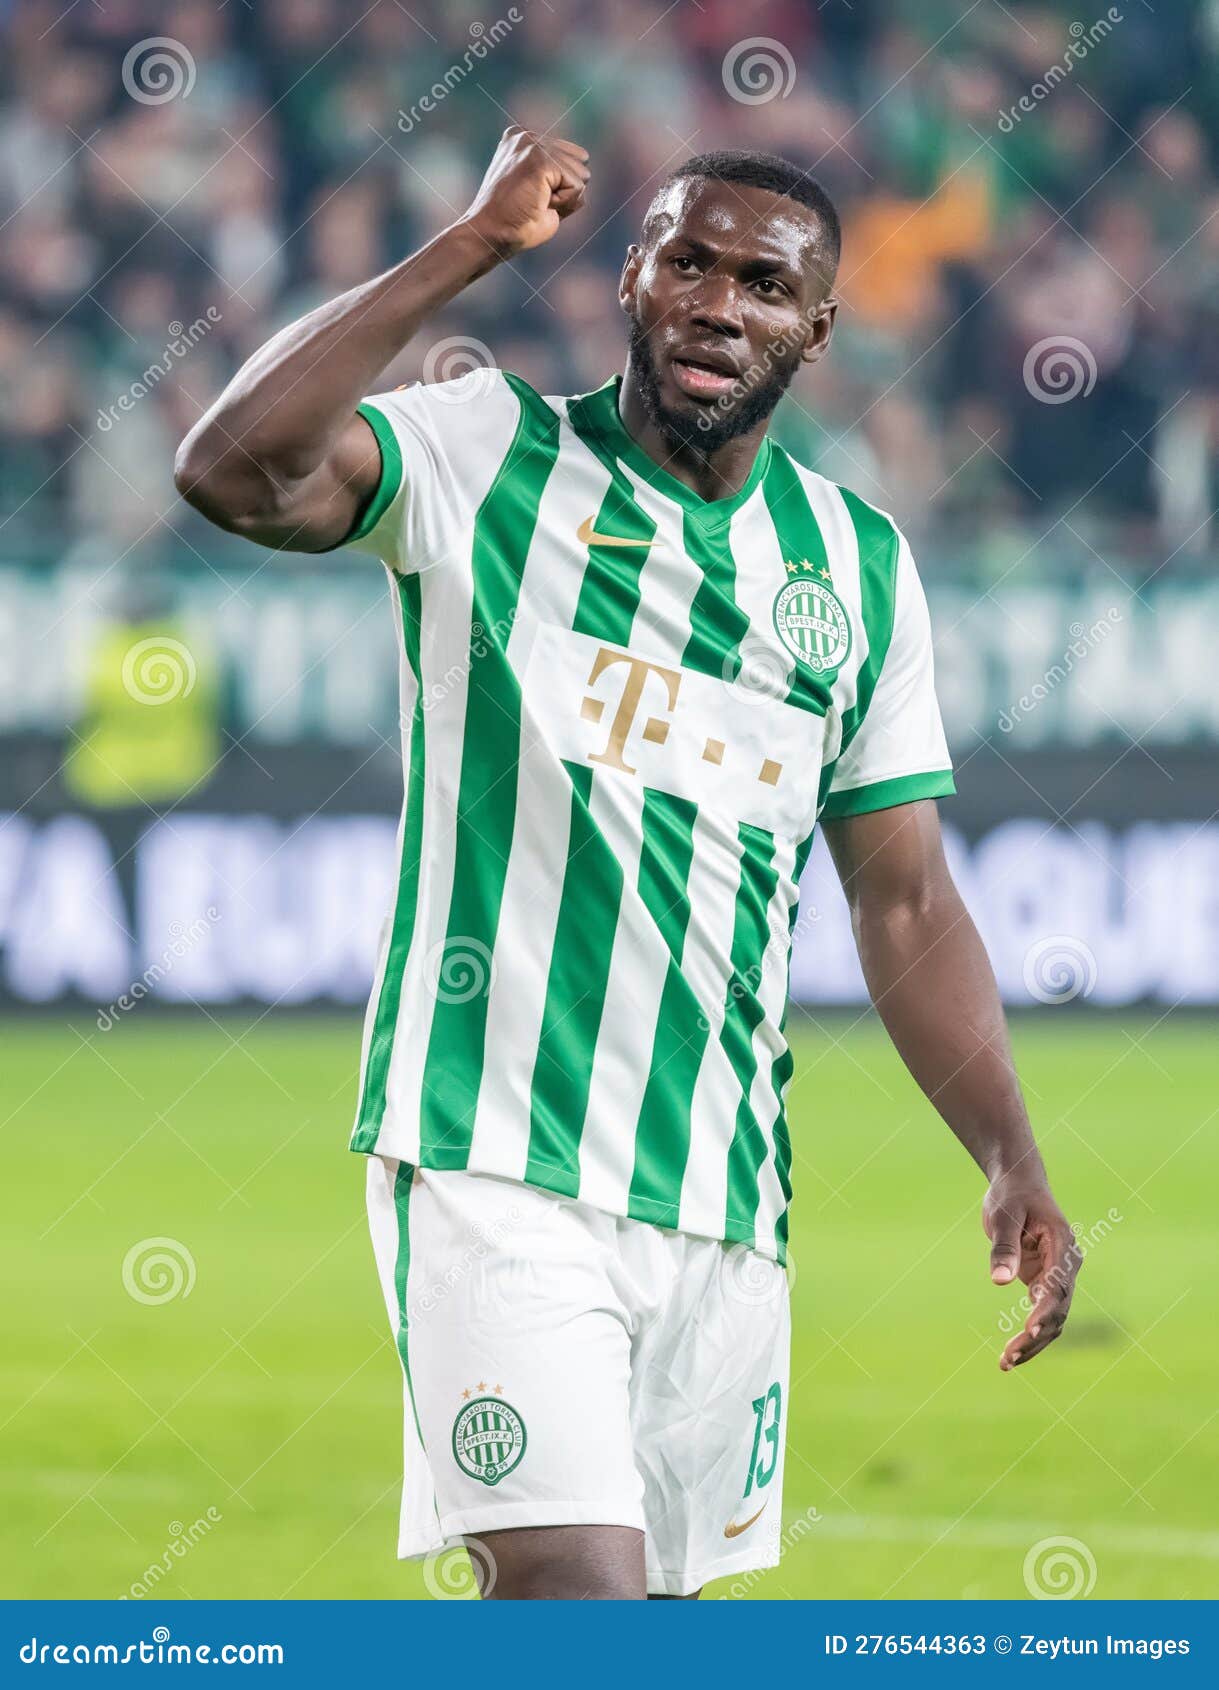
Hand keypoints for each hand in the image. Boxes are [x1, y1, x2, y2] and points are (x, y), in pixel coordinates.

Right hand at [462, 126, 588, 258]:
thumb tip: (586, 172)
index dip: (562, 187)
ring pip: (582, 174)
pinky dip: (564, 204)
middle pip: (581, 163)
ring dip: (565, 199)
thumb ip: (560, 176)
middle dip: (566, 191)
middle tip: (534, 203)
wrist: (491, 235)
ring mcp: (532, 144)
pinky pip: (577, 186)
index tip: (533, 197)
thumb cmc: (516, 223)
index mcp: (524, 139)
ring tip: (534, 203)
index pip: (573, 157)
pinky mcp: (539, 159)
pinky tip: (537, 205)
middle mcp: (527, 135)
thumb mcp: (541, 192)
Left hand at [983, 1172, 1080, 1370]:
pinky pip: (1041, 1313)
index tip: (1031, 1331)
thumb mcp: (1003, 1215)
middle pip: (1059, 1309)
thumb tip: (999, 1281)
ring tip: (1006, 1363)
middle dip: (1037, 1336)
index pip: (1059, 1285)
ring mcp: (1058, 1275)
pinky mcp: (1045, 1282)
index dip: (1046, 1311)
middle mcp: (1066, 1264)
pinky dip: (1030, 1334)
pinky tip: (1011, 1354)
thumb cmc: (1012, 1195)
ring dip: (1034, 1342)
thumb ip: (1003, 1247)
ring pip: (1053, 1319)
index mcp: (1063, 1244)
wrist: (1018, 1183)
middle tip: (1009, 1357)